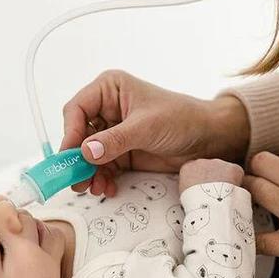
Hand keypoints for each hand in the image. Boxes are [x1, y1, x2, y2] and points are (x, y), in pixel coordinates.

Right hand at [59, 69, 249, 196]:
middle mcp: (107, 108)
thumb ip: (114, 140)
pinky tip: (108, 188)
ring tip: (94, 188)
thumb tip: (85, 152)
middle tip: (77, 180)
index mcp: (110, 89)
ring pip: (88, 154)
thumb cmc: (181, 118)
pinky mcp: (121, 151)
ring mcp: (113, 131)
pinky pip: (102, 166)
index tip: (70, 156)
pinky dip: (102, 178)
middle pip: (79, 134)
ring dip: (89, 172)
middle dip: (78, 159)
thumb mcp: (146, 127)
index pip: (77, 109)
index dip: (70, 133)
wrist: (208, 138)